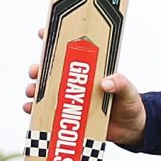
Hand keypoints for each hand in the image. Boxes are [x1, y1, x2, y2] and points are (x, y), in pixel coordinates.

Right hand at [22, 25, 147, 146]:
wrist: (131, 129)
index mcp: (89, 70)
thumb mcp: (129, 91)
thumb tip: (106, 82)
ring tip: (32, 91)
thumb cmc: (129, 104)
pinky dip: (35, 110)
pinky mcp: (67, 116)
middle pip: (50, 70)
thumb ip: (121, 84)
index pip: (70, 50)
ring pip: (44, 90)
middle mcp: (75, 82)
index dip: (54, 38)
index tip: (42, 31)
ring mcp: (70, 98)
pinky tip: (30, 109)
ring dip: (34, 89)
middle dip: (38, 68)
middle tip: (35, 71)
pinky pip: (46, 112)